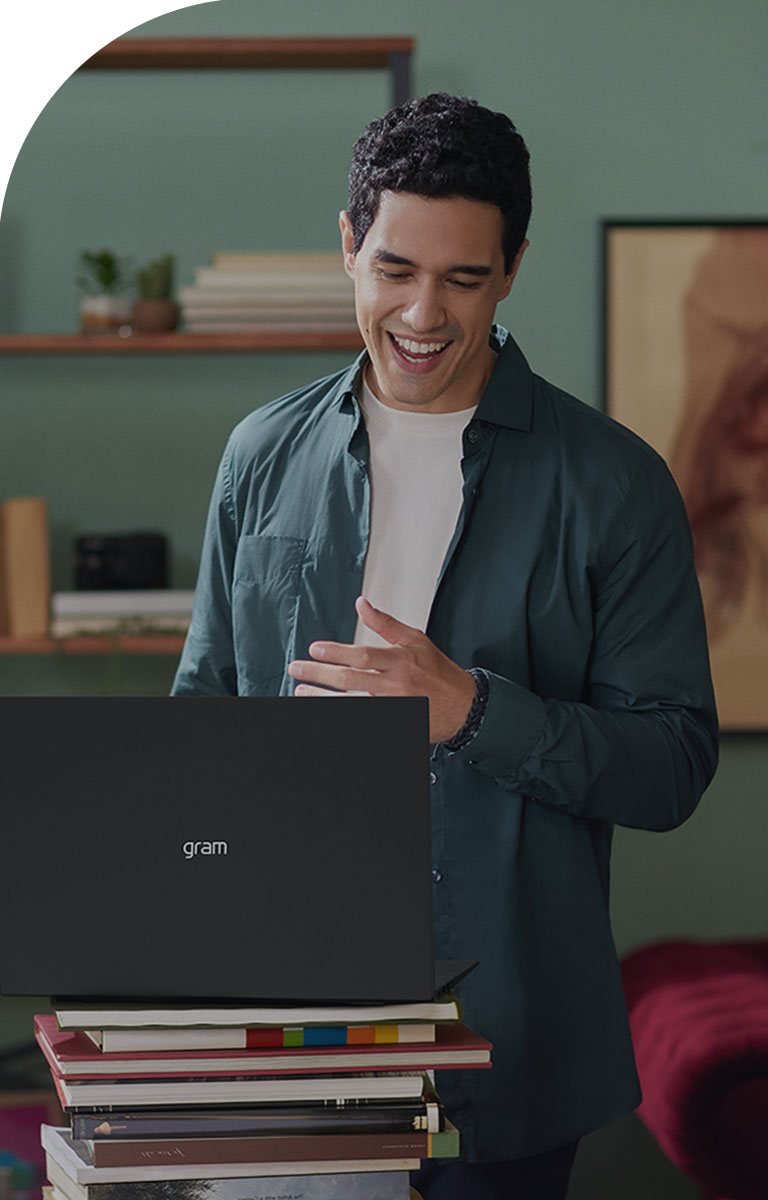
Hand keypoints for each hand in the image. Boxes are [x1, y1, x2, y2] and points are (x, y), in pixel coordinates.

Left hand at [287, 596, 476, 742]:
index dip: (336, 653)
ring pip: (350, 703)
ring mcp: (393, 706)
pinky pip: (361, 719)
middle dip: (319, 674)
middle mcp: (395, 685)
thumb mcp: (415, 640)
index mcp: (400, 661)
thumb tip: (362, 604)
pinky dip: (341, 715)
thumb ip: (385, 623)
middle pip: (350, 680)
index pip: (363, 656)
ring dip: (322, 698)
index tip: (314, 649)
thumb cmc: (438, 672)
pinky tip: (324, 711)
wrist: (463, 706)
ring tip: (301, 691)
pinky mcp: (394, 721)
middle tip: (296, 668)